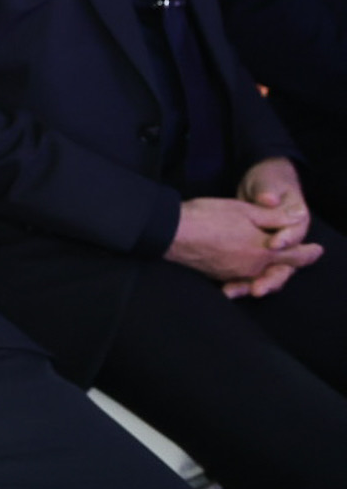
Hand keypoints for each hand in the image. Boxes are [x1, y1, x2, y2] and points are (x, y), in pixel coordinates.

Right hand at [166, 171, 320, 296]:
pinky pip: (240, 278)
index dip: (307, 253)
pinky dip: (248, 275)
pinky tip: (246, 272)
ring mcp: (234, 273)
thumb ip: (275, 217)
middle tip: (301, 258)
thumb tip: (299, 217)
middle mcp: (252, 267)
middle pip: (278, 268)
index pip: (293, 255)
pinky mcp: (218, 275)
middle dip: (290, 264)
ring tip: (274, 265)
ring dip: (269, 270)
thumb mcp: (246, 210)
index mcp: (263, 250)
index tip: (317, 251)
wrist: (171, 232)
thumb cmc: (209, 217)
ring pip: (259, 274)